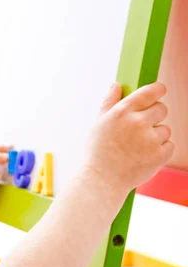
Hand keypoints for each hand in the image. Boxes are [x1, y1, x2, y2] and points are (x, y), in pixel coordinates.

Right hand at [85, 82, 172, 196]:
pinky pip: (170, 146)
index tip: (159, 91)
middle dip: (156, 115)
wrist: (102, 181)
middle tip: (144, 127)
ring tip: (139, 148)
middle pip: (162, 108)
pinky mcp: (160, 155)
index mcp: (122, 111)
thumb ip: (109, 102)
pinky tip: (145, 157)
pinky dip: (161, 151)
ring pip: (165, 129)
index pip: (150, 91)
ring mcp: (150, 139)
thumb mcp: (98, 124)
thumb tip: (116, 85)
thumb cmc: (98, 153)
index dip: (158, 90)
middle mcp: (137, 122)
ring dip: (157, 136)